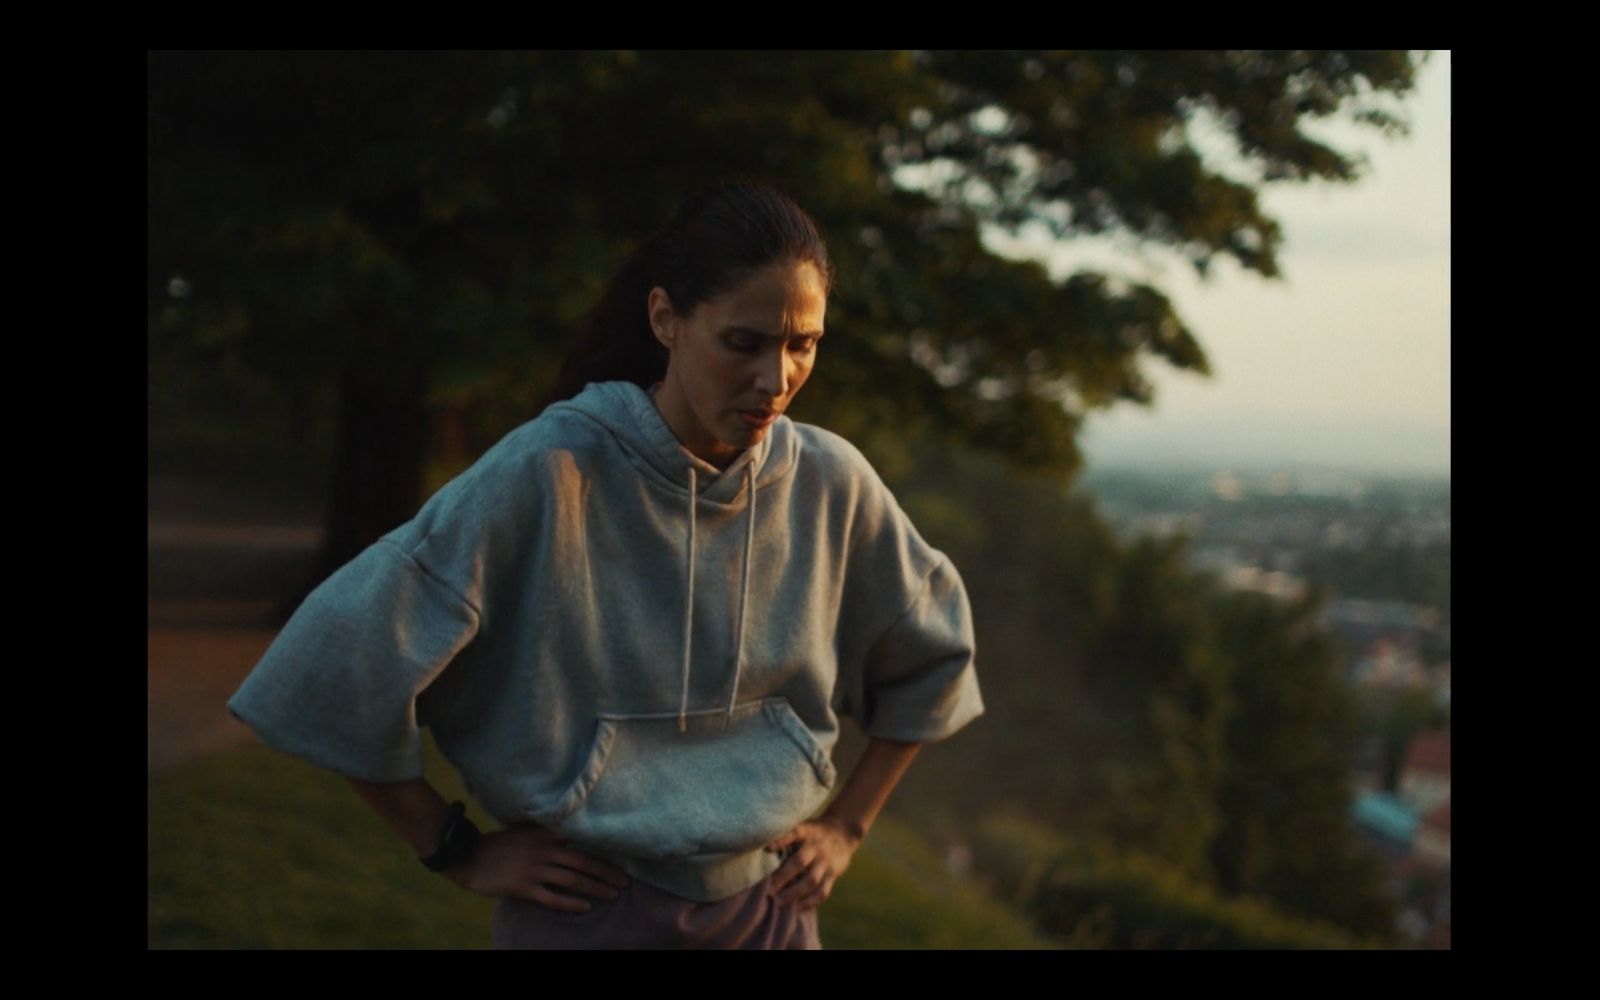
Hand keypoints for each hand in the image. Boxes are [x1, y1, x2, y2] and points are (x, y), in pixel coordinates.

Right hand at [446, 823, 631, 912]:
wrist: (468, 856)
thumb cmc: (498, 845)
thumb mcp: (524, 831)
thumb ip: (546, 833)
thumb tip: (569, 835)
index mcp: (545, 834)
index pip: (582, 840)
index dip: (603, 850)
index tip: (622, 859)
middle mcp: (544, 849)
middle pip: (584, 861)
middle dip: (607, 873)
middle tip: (625, 884)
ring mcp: (534, 869)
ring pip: (573, 880)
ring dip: (595, 889)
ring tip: (611, 896)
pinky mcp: (523, 887)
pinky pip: (552, 897)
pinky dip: (570, 903)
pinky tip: (585, 908)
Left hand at [765, 817, 861, 911]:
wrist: (843, 833)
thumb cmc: (812, 834)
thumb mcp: (802, 828)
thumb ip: (786, 838)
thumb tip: (763, 851)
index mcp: (806, 832)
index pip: (793, 833)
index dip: (780, 841)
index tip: (767, 849)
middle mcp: (816, 847)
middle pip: (800, 862)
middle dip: (783, 877)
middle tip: (768, 889)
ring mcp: (825, 862)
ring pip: (811, 880)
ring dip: (794, 893)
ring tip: (779, 902)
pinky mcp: (833, 874)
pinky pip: (822, 891)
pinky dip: (809, 902)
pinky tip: (796, 909)